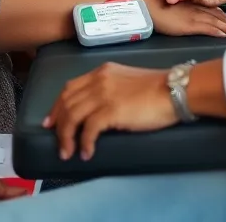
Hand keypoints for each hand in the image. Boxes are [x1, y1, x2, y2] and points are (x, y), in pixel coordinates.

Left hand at [43, 63, 175, 161]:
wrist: (174, 90)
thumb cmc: (156, 89)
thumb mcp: (127, 80)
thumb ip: (110, 88)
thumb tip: (98, 109)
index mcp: (101, 72)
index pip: (69, 88)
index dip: (57, 106)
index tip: (51, 122)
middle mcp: (98, 80)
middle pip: (66, 103)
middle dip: (58, 125)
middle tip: (58, 143)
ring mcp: (103, 94)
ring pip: (72, 117)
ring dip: (66, 138)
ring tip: (68, 153)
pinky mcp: (111, 110)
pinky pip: (88, 130)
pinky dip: (84, 143)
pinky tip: (86, 153)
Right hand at [145, 0, 225, 36]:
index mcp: (185, 0)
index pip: (203, 6)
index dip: (214, 11)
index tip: (222, 15)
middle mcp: (192, 7)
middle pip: (212, 14)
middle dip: (223, 20)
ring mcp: (192, 14)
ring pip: (214, 21)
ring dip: (225, 27)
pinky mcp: (191, 23)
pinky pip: (208, 27)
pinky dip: (217, 31)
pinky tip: (224, 34)